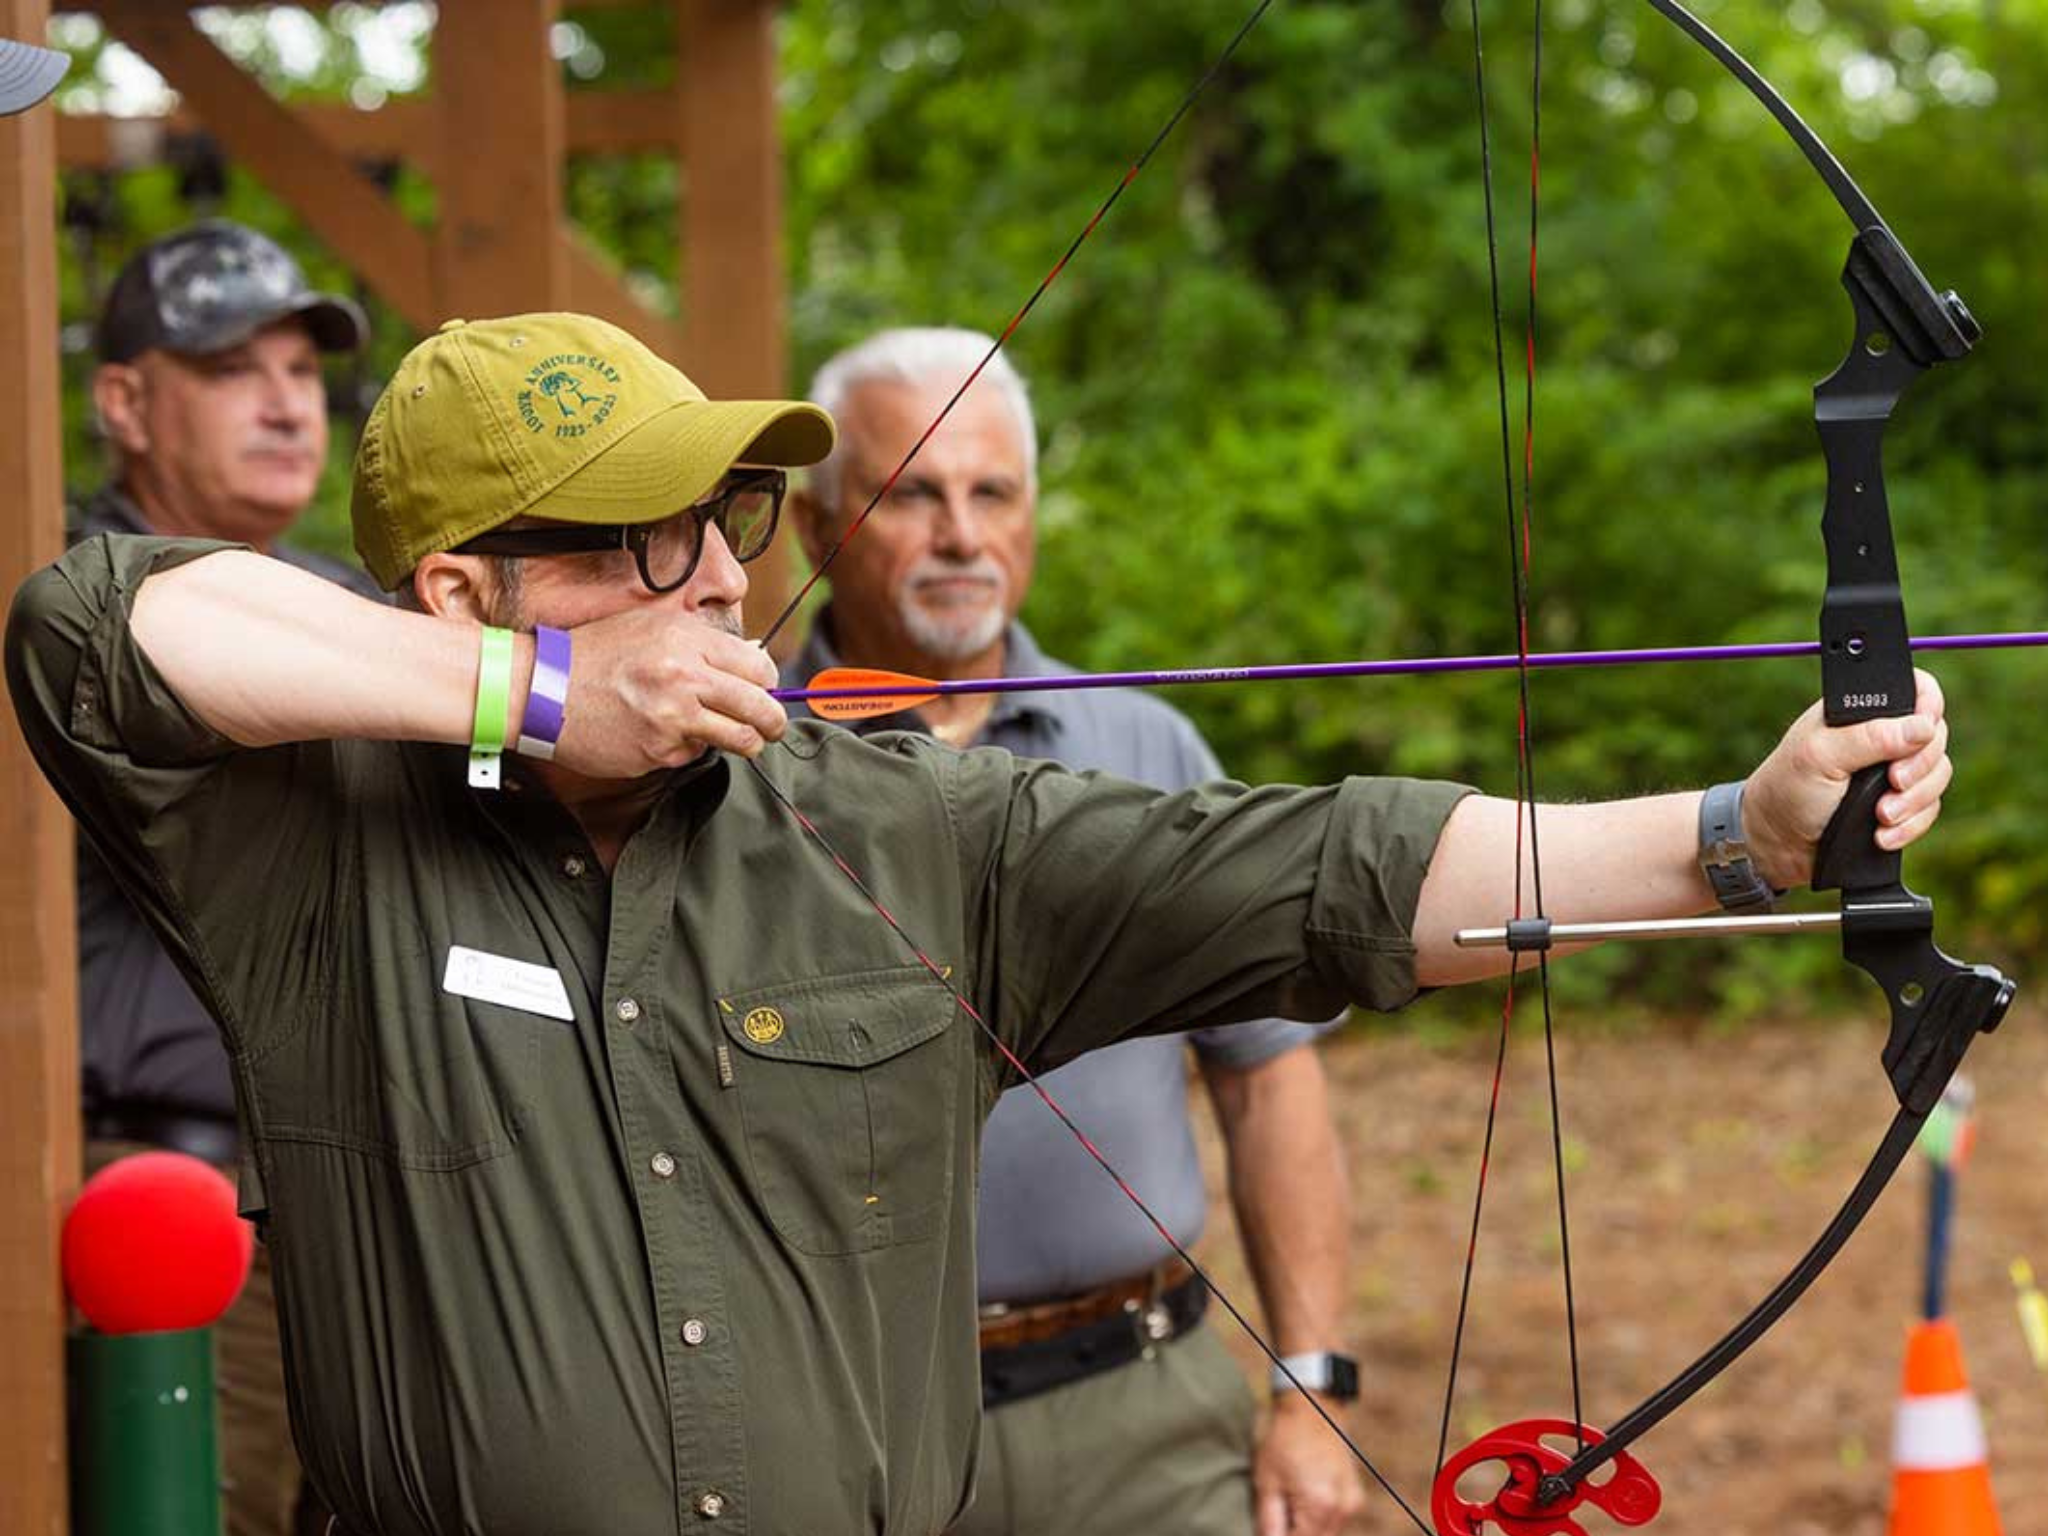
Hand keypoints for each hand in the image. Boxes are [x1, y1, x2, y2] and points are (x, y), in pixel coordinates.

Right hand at [551, 607, 785, 777]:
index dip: (768, 683)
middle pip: (760, 707)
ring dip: (746, 743)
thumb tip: (749, 659)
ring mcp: (672, 718)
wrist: (541, 688)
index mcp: (687, 640)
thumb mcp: (650, 628)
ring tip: (740, 740)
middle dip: (774, 722)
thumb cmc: (594, 655)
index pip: (758, 667)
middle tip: (772, 728)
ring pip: (740, 739)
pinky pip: (693, 754)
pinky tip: (661, 733)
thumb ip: (702, 643)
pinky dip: (687, 748)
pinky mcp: (658, 751)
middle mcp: (684, 677)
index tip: (765, 691)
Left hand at [1254, 1393, 1367, 1535]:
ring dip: (1307, 1528)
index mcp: (1320, 1505)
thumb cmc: (1284, 1438)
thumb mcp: (1266, 1481)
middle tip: (1278, 1513)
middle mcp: (1343, 1508)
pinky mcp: (1355, 1497)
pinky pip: (1335, 1521)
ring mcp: (1352, 1503)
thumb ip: (1269, 1522)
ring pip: (1326, 1534)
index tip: (1270, 1528)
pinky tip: (1303, 1497)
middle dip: (1295, 1534)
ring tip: (1289, 1501)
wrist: (1312, 1407)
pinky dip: (1318, 1518)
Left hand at [1742, 669, 1951, 888]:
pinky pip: (1929, 809)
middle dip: (1919, 766)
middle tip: (1893, 782)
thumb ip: (1870, 737)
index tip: (1921, 733)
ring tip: (1881, 816)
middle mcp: (1882, 737)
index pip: (1916, 690)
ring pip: (1938, 775)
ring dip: (1914, 801)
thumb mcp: (1820, 756)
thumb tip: (1923, 726)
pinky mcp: (1899, 803)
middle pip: (1936, 737)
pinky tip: (1882, 835)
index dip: (1929, 706)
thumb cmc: (1787, 790)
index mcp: (1860, 712)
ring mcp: (1893, 770)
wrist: (1777, 844)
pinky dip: (1911, 825)